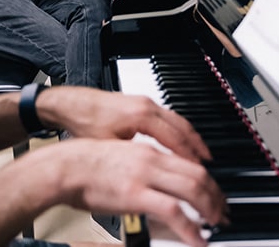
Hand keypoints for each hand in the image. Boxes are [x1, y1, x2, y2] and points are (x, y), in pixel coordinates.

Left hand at [40, 87, 211, 163]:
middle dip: (197, 146)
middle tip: (209, 164)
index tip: (200, 170)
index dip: (189, 156)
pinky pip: (168, 116)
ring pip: (177, 119)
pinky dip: (179, 130)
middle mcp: (146, 105)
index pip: (175, 138)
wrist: (68, 105)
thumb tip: (150, 175)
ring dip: (190, 137)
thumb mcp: (110, 147)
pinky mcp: (140, 103)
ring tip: (202, 155)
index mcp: (141, 116)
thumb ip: (133, 158)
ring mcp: (144, 102)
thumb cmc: (84, 123)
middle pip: (182, 126)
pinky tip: (181, 141)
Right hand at [55, 138, 225, 246]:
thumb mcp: (122, 160)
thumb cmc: (85, 165)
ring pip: (192, 189)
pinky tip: (197, 240)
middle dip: (216, 196)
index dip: (209, 181)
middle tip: (223, 213)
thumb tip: (158, 189)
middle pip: (198, 175)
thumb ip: (144, 171)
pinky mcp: (136, 195)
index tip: (215, 195)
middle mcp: (151, 160)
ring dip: (210, 209)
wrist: (64, 167)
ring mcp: (145, 176)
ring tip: (216, 225)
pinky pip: (174, 211)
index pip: (190, 164)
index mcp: (149, 152)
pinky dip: (191, 228)